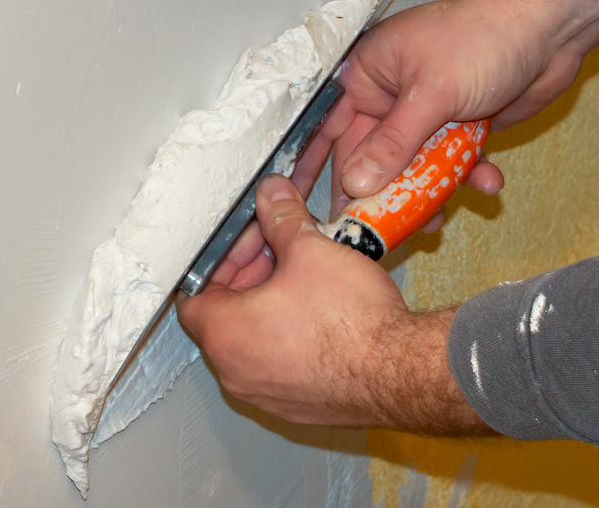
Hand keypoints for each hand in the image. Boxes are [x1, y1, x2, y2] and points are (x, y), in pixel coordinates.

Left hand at [177, 175, 489, 432]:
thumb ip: (281, 216)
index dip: (219, 258)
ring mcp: (267, 394)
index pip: (192, 292)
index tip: (246, 239)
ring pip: (253, 336)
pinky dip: (288, 331)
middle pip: (223, 312)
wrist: (406, 374)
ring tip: (302, 270)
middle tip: (279, 246)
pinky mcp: (298, 405)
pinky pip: (279, 361)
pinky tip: (319, 305)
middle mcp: (236, 372)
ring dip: (269, 300)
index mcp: (224, 334)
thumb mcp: (310, 250)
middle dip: (249, 272)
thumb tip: (271, 194)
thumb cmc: (353, 321)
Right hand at [295, 0, 598, 212]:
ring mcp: (425, 113)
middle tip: (377, 229)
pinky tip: (487, 182)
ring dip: (429, 190)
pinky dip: (466, 175)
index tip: (311, 206)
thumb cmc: (482, 38)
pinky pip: (450, 162)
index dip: (318, 167)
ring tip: (437, 220)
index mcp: (368, 76)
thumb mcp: (430, 94)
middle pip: (373, 156)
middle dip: (381, 190)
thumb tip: (357, 183)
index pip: (331, 129)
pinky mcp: (458, 126)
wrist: (550, 28)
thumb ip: (393, 143)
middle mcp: (390, 96)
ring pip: (413, 165)